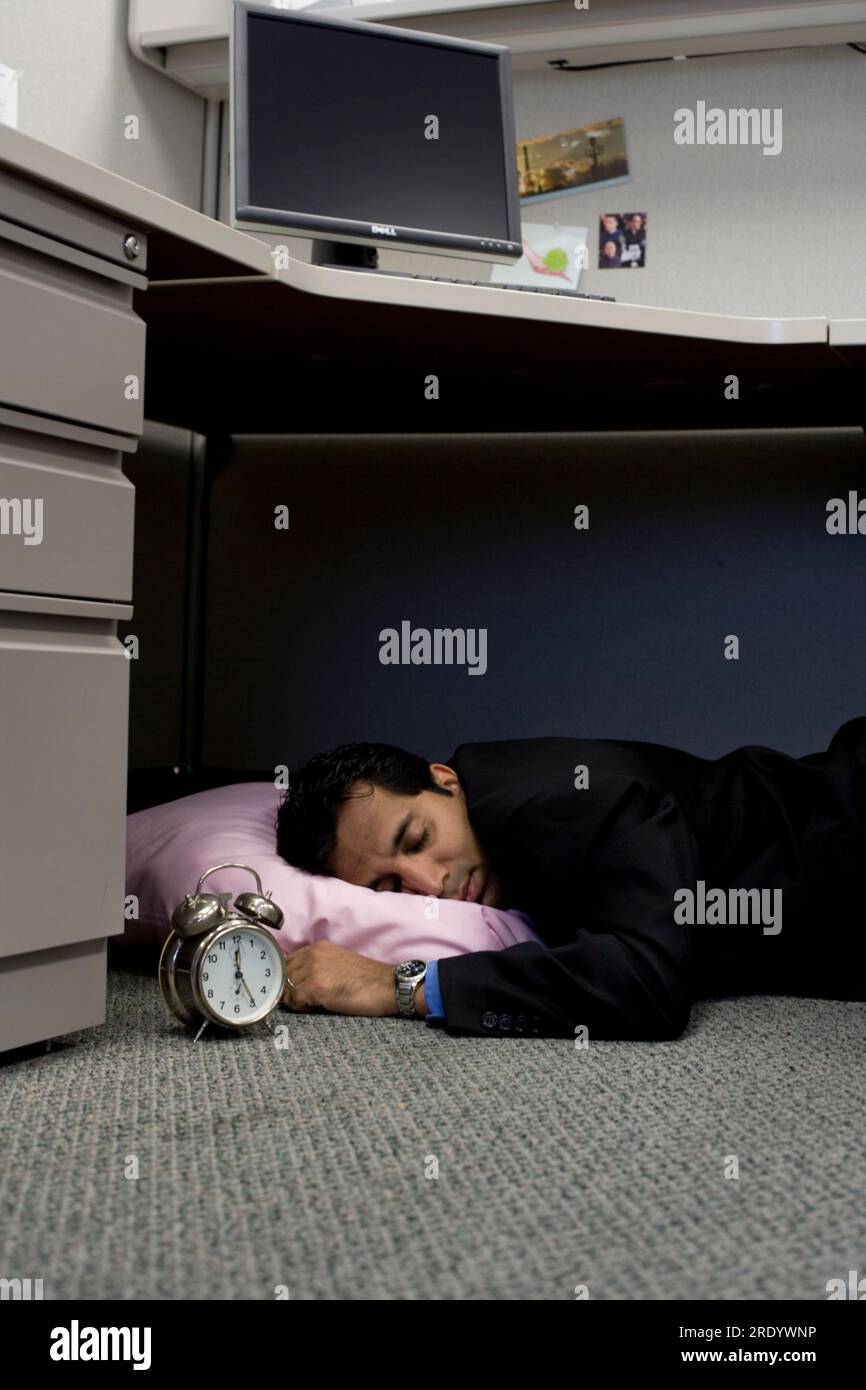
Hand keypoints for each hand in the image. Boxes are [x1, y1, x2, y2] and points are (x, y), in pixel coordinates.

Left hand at [280, 942, 397, 1017]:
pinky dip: (302, 1008)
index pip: (288, 961)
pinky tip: (319, 1006)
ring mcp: (313, 969)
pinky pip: (294, 1001)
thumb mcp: (338, 963)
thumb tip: (297, 980)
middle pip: (284, 975)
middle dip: (291, 989)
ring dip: (296, 999)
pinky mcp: (316, 987)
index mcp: (318, 947)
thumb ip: (317, 966)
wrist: (387, 986)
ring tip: (315, 1003)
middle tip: (307, 999)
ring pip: (287, 989)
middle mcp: (313, 954)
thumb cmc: (367, 980)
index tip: (295, 989)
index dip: (290, 977)